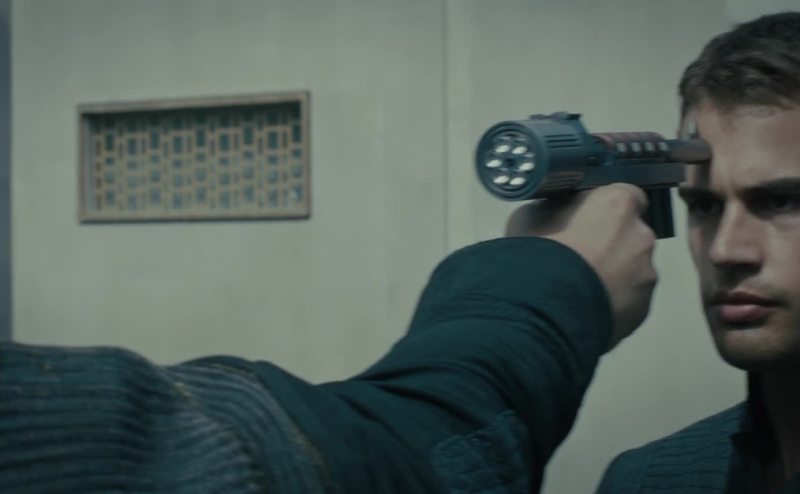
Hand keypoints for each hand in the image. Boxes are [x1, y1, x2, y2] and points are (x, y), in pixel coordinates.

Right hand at [505, 184, 657, 350]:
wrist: (540, 308)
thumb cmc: (537, 255)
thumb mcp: (532, 216)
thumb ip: (557, 211)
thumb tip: (559, 215)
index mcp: (618, 204)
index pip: (626, 195)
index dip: (606, 209)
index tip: (588, 220)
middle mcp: (641, 236)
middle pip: (630, 236)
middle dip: (610, 246)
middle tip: (579, 259)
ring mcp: (646, 275)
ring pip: (632, 272)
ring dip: (612, 277)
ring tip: (578, 290)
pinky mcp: (642, 310)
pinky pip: (628, 302)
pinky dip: (611, 304)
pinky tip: (584, 309)